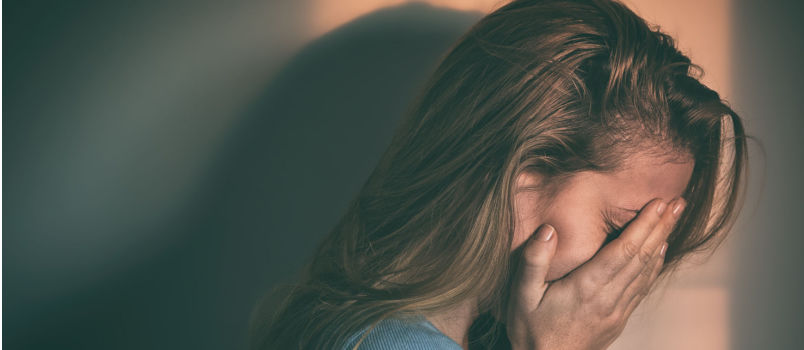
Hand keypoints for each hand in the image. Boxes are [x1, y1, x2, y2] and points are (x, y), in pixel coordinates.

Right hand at [506, 197, 685, 349]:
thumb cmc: (530, 330)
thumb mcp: (522, 295)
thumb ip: (533, 261)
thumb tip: (548, 230)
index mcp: (586, 288)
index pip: (623, 251)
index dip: (643, 226)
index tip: (658, 203)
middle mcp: (607, 298)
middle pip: (642, 257)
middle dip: (661, 227)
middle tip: (678, 202)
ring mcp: (616, 310)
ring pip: (646, 270)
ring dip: (662, 241)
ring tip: (675, 218)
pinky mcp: (618, 318)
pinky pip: (642, 286)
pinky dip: (654, 265)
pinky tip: (660, 251)